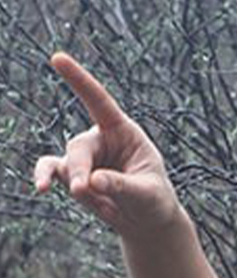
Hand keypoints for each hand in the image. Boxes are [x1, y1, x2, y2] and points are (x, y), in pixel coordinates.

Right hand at [32, 53, 183, 236]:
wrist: (146, 220)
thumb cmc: (154, 200)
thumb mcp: (147, 193)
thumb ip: (122, 186)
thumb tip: (91, 181)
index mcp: (124, 131)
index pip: (100, 102)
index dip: (79, 80)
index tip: (57, 58)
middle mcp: (101, 139)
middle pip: (80, 146)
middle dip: (79, 169)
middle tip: (82, 190)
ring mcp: (84, 157)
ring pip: (68, 163)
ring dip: (76, 183)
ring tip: (85, 197)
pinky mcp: (71, 173)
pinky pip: (51, 169)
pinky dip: (45, 176)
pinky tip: (42, 187)